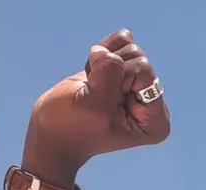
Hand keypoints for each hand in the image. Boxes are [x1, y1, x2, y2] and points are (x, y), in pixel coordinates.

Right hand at [23, 29, 170, 185]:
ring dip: (102, 63)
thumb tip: (105, 50)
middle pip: (138, 57)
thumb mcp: (94, 103)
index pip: (144, 71)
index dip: (117, 78)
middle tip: (94, 95)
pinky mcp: (123, 71)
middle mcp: (151, 101)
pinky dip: (100, 53)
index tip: (103, 103)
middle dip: (109, 70)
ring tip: (91, 88)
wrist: (51, 131)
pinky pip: (119, 42)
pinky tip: (92, 75)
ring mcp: (138, 85)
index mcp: (154, 120)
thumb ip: (109, 72)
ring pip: (129, 48)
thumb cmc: (71, 126)